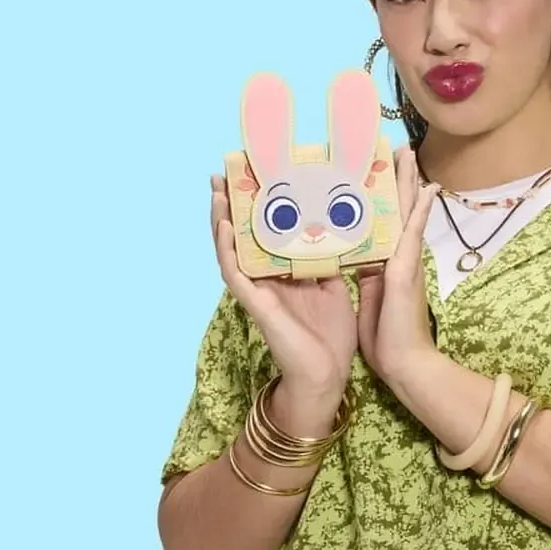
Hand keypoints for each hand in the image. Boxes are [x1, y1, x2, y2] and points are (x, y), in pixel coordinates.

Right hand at [210, 174, 356, 396]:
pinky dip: (227, 248)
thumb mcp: (333, 287)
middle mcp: (266, 279)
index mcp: (284, 274)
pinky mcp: (256, 304)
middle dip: (231, 206)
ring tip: (217, 191)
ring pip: (230, 250)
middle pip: (241, 237)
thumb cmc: (331, 336)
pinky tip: (224, 226)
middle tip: (222, 175)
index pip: (263, 234)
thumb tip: (333, 234)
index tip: (253, 178)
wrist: (329, 374)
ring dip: (221, 220)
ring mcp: (258, 291)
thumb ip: (326, 262)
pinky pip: (235, 272)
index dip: (255, 208)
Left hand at [357, 147, 438, 385]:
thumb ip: (365, 274)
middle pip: (399, 209)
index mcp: (387, 262)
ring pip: (407, 213)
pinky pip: (413, 233)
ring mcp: (405, 261)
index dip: (382, 195)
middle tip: (399, 148)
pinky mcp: (406, 270)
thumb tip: (355, 256)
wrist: (405, 363)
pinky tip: (426, 189)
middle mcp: (399, 256)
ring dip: (409, 183)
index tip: (377, 170)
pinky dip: (420, 210)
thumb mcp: (368, 297)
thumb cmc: (387, 337)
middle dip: (398, 179)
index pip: (384, 221)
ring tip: (409, 153)